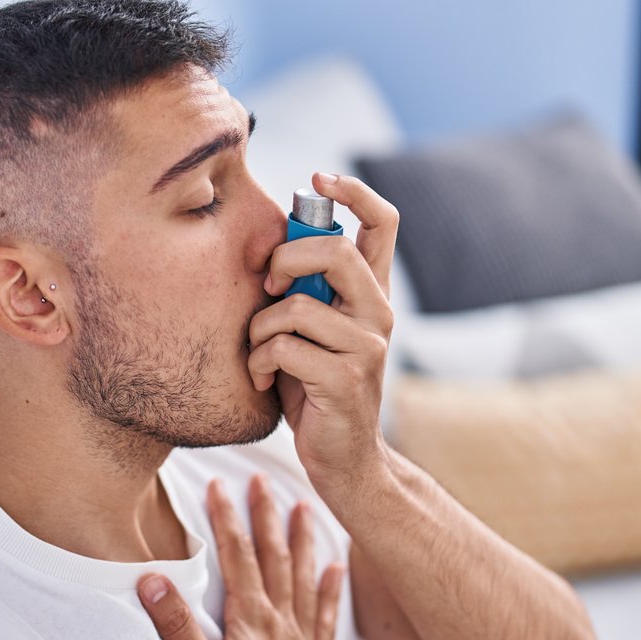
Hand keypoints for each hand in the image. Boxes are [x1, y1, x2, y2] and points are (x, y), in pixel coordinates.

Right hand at [137, 474, 344, 639]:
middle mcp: (283, 626)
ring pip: (304, 579)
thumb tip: (151, 579)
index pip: (239, 557)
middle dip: (266, 517)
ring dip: (303, 541)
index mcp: (254, 622)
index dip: (228, 518)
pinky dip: (330, 591)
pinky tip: (337, 570)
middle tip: (264, 479)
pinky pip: (325, 618)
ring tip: (307, 508)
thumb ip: (177, 628)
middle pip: (275, 558)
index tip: (221, 482)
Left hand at [249, 171, 397, 493]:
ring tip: (256, 353)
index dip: (354, 190)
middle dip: (284, 258)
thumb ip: (303, 290)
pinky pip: (282, 348)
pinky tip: (259, 379)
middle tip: (267, 286)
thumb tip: (269, 245)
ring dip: (258, 330)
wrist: (343, 461)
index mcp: (372, 293)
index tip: (318, 178)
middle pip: (333, 250)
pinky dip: (256, 362)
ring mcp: (367, 347)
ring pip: (294, 307)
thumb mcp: (310, 331)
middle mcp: (378, 313)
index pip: (384, 222)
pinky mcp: (345, 380)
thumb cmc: (313, 390)